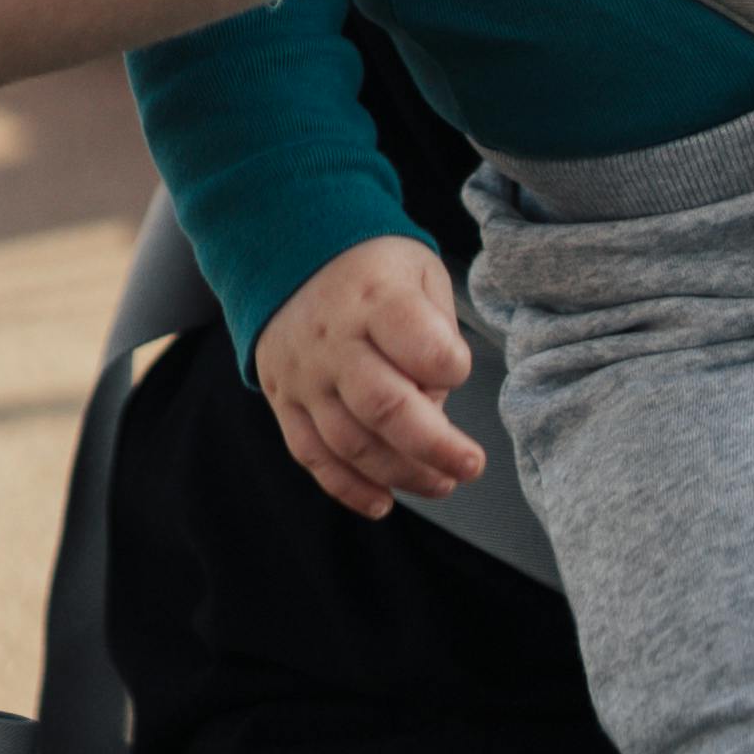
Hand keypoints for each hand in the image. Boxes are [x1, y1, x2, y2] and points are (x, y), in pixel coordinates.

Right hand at [255, 234, 478, 518]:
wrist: (287, 251)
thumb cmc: (372, 268)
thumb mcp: (419, 272)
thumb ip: (437, 333)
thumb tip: (436, 404)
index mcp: (375, 296)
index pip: (418, 342)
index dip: (449, 366)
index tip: (460, 368)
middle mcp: (334, 339)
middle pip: (383, 408)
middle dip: (434, 447)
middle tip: (470, 466)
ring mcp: (304, 375)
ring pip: (350, 441)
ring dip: (401, 474)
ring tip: (442, 483)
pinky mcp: (283, 400)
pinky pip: (312, 455)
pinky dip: (348, 487)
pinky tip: (384, 502)